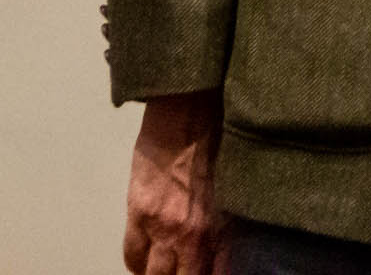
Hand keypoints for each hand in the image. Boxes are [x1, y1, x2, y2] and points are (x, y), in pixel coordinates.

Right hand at [123, 89, 227, 274]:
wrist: (191, 111)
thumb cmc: (220, 140)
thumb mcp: (238, 186)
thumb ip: (231, 223)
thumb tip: (229, 249)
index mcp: (224, 226)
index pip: (220, 273)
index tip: (210, 272)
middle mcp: (194, 233)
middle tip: (185, 270)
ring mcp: (164, 226)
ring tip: (164, 270)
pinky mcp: (139, 213)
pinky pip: (132, 256)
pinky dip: (138, 264)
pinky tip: (145, 262)